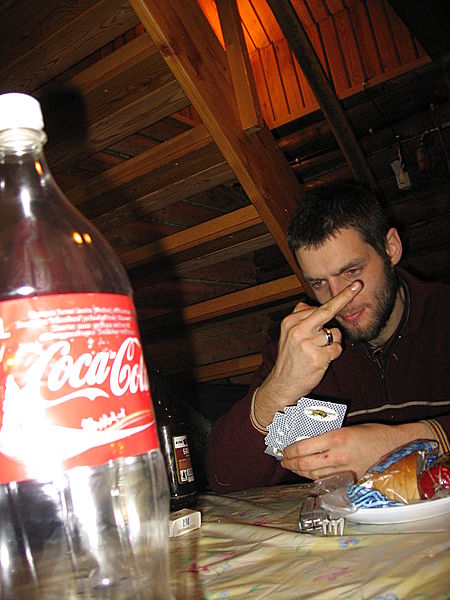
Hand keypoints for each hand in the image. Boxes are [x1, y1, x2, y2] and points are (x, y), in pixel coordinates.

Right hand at [254, 280, 361, 425]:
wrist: (282, 384)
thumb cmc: (289, 359)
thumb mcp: (287, 334)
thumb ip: (299, 317)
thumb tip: (309, 304)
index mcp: (290, 322)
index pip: (317, 307)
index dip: (338, 297)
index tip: (353, 286)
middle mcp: (297, 330)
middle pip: (327, 311)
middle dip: (344, 298)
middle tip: (357, 286)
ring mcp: (307, 343)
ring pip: (334, 334)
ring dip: (333, 343)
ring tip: (319, 351)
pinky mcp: (317, 357)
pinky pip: (337, 349)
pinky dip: (334, 354)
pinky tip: (322, 360)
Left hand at [280, 421, 434, 479]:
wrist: (395, 446)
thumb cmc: (372, 433)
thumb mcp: (345, 428)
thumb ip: (326, 436)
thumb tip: (305, 442)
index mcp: (335, 438)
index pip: (303, 447)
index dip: (289, 451)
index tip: (284, 450)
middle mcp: (338, 455)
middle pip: (305, 464)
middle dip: (290, 464)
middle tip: (284, 461)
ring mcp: (344, 470)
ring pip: (313, 475)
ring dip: (299, 472)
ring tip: (293, 467)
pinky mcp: (350, 479)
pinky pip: (327, 481)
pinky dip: (314, 478)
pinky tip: (309, 474)